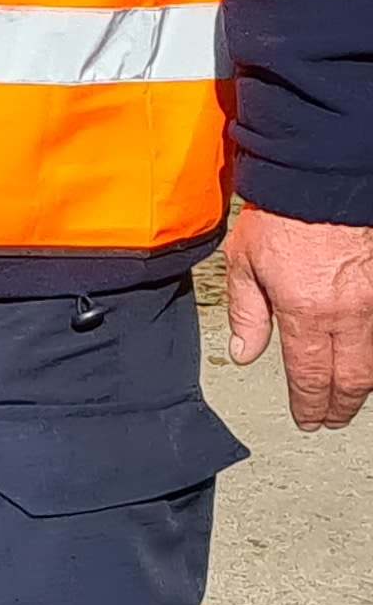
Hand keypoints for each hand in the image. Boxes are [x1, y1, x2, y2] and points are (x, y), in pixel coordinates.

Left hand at [225, 204, 372, 430]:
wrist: (320, 184)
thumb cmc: (281, 218)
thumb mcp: (245, 265)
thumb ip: (247, 314)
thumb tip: (244, 353)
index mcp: (306, 312)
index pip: (310, 374)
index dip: (309, 404)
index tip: (307, 419)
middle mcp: (346, 314)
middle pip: (351, 379)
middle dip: (340, 406)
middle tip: (330, 420)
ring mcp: (372, 303)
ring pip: (372, 361)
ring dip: (359, 386)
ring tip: (345, 399)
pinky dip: (370, 356)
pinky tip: (361, 363)